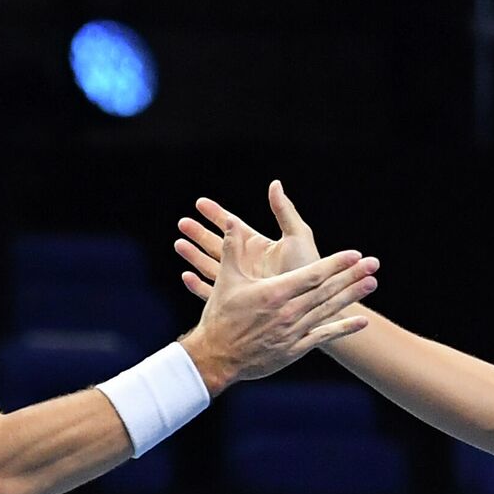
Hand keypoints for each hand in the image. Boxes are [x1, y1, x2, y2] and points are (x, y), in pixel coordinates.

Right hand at [175, 180, 323, 299]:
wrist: (315, 309)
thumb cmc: (309, 269)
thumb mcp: (297, 237)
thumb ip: (284, 211)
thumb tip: (275, 184)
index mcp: (260, 247)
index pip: (235, 227)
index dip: (217, 214)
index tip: (200, 202)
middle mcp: (250, 264)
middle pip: (219, 245)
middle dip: (200, 233)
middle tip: (182, 222)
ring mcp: (245, 285)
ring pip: (212, 267)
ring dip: (195, 256)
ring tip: (178, 244)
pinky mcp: (241, 305)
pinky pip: (215, 293)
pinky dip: (199, 286)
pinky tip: (186, 277)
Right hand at [178, 212, 376, 392]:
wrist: (217, 357)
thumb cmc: (221, 316)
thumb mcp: (226, 281)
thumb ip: (232, 249)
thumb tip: (232, 221)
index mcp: (275, 293)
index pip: (313, 275)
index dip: (335, 264)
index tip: (354, 254)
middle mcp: (289, 312)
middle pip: (327, 291)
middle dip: (352, 276)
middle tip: (373, 264)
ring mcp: (294, 332)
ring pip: (329, 311)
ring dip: (351, 296)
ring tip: (371, 283)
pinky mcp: (295, 349)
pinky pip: (323, 336)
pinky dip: (343, 329)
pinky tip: (361, 322)